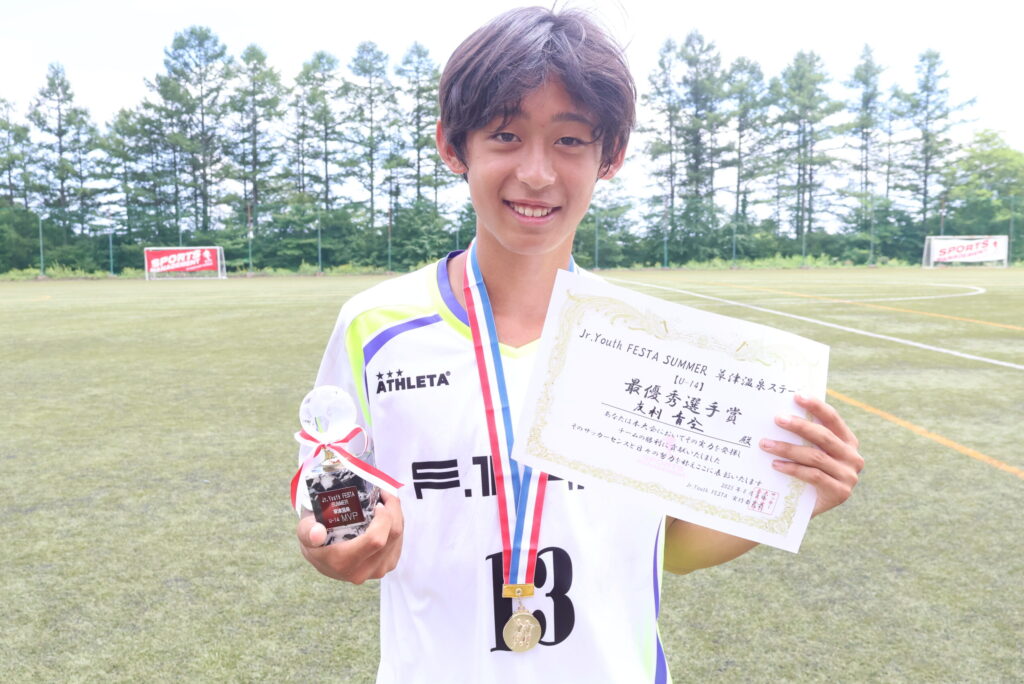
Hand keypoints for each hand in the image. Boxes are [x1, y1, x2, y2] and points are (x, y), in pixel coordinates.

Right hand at [296, 490, 403, 583]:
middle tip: (382, 492)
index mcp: (344, 562)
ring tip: (384, 501)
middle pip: (392, 534)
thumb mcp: (304, 531)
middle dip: (393, 508)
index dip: (384, 517)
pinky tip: (386, 516)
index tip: (377, 501)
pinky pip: (400, 540)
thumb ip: (308, 531)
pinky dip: (396, 523)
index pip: (376, 539)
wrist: (323, 558)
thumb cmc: (315, 539)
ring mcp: (378, 570)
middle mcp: (363, 570)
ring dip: (396, 514)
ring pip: (399, 536)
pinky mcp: (387, 566)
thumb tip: (317, 533)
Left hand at [760, 393, 862, 516]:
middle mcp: (853, 457)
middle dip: (799, 425)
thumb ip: (804, 437)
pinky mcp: (840, 492)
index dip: (816, 406)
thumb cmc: (805, 474)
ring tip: (766, 444)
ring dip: (788, 448)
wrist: (807, 509)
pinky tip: (775, 464)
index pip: (833, 419)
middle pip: (823, 436)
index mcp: (848, 441)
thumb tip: (780, 412)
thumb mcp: (808, 453)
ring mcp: (848, 476)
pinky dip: (792, 468)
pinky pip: (813, 475)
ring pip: (815, 456)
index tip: (797, 396)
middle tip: (777, 419)